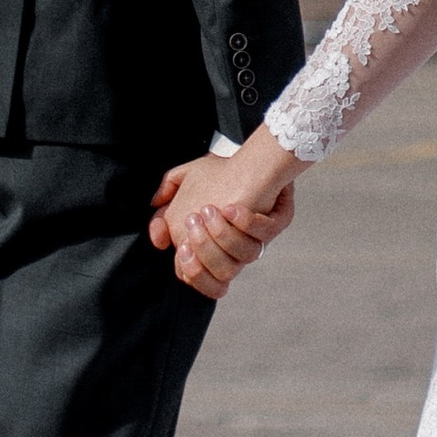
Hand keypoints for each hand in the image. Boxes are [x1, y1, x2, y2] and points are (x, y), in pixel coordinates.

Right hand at [149, 133, 299, 297]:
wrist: (252, 157)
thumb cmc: (218, 176)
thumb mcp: (184, 187)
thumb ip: (164, 210)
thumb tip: (158, 239)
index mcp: (216, 251)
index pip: (202, 279)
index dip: (192, 270)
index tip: (182, 247)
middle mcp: (238, 250)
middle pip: (223, 273)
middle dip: (206, 251)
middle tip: (194, 220)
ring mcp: (259, 237)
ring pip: (246, 255)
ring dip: (225, 235)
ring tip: (211, 209)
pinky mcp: (277, 220)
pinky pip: (266, 231)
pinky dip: (249, 222)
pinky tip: (233, 208)